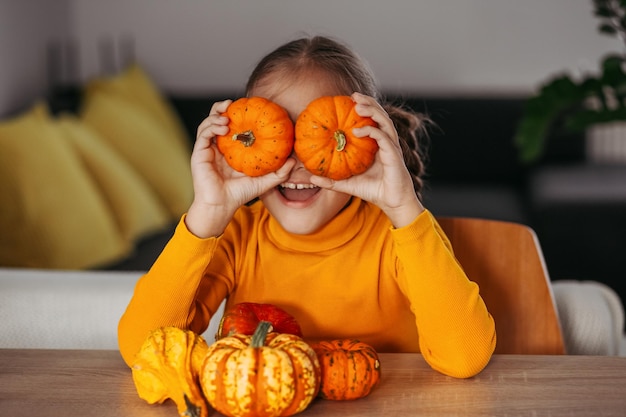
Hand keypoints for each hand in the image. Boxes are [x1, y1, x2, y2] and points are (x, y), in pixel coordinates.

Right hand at [186, 100, 295, 237]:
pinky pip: (203, 134)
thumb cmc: (240, 194)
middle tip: (232, 103)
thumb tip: (294, 160)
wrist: (222, 206)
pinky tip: (223, 127)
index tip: (248, 107)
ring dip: (216, 116)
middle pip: (216, 120)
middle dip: (221, 107)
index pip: (231, 126)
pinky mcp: (199, 153)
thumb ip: (279, 172)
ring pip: (208, 124)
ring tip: (227, 115)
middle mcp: (217, 146)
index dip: (237, 114)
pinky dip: (211, 126)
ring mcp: (207, 149)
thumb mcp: (264, 181)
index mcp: (230, 149)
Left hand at [309, 92, 423, 227]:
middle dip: (368, 102)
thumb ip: (331, 180)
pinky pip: (383, 137)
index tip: (348, 100)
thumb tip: (310, 178)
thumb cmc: (373, 191)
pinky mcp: (394, 155)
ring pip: (384, 121)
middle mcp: (386, 142)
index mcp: (378, 144)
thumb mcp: (348, 184)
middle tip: (353, 95)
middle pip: (380, 115)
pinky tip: (357, 131)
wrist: (393, 203)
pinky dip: (371, 131)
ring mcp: (391, 147)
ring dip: (372, 110)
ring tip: (358, 105)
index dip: (363, 108)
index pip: (372, 120)